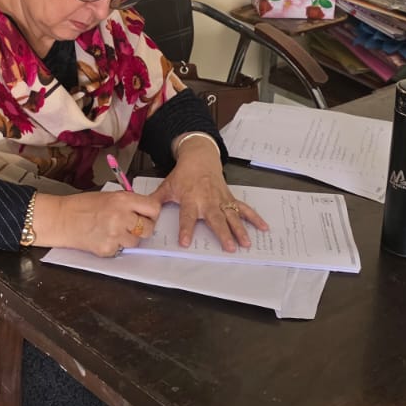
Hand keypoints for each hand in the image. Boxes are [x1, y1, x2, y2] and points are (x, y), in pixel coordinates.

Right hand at [33, 190, 162, 257]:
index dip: (152, 214)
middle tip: (130, 226)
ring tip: (112, 231)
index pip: (154, 208)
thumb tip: (146, 211)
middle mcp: (121, 216)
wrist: (61, 219)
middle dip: (142, 228)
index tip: (147, 215)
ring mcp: (114, 234)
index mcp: (123, 200)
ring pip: (135, 242)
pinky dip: (114, 246)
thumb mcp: (109, 196)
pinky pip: (120, 250)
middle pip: (148, 228)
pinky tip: (102, 237)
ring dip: (127, 239)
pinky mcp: (107, 249)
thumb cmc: (82, 206)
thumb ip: (129, 203)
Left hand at [153, 142, 267, 252]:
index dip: (186, 229)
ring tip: (246, 244)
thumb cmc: (182, 175)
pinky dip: (254, 217)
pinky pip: (243, 208)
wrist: (200, 158)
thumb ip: (155, 201)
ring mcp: (221, 200)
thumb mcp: (166, 186)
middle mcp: (207, 201)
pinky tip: (264, 227)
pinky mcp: (230, 198)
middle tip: (230, 247)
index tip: (185, 242)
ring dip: (240, 229)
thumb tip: (141, 211)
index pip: (187, 216)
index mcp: (190, 199)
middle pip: (215, 219)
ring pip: (232, 216)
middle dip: (223, 233)